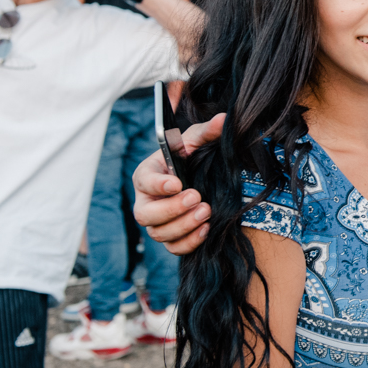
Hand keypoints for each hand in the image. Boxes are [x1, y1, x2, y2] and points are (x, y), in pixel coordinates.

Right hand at [132, 113, 223, 254]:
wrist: (200, 178)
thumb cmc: (190, 157)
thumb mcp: (196, 141)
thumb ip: (206, 132)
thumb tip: (223, 119)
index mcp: (147, 174)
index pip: (144, 181)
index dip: (158, 184)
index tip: (177, 183)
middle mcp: (146, 201)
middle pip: (145, 214)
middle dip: (171, 209)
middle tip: (197, 197)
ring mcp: (157, 222)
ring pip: (158, 233)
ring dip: (183, 225)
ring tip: (206, 211)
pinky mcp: (171, 237)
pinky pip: (173, 247)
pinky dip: (188, 242)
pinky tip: (205, 230)